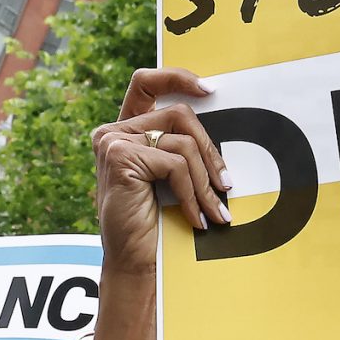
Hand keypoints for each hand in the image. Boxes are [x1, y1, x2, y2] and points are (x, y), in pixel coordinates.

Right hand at [92, 68, 229, 270]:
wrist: (133, 261)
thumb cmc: (152, 223)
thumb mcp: (167, 178)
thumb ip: (178, 148)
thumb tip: (220, 132)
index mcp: (123, 132)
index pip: (146, 83)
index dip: (176, 77)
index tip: (210, 89)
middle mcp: (112, 133)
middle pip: (178, 114)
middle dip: (209, 150)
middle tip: (227, 182)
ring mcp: (113, 142)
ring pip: (182, 143)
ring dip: (205, 180)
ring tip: (216, 209)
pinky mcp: (120, 157)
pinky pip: (176, 164)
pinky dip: (193, 193)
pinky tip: (197, 218)